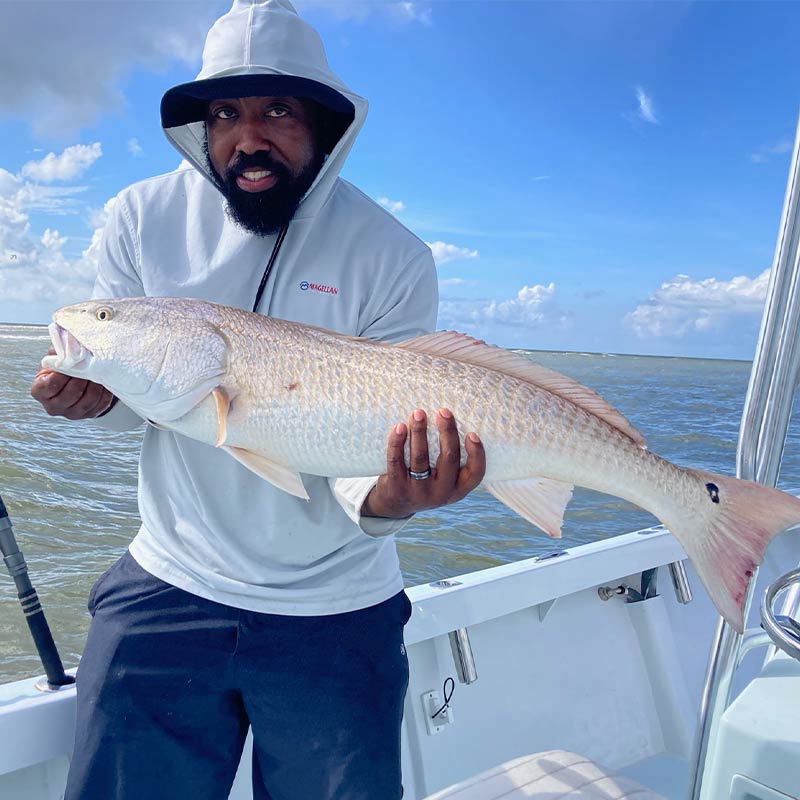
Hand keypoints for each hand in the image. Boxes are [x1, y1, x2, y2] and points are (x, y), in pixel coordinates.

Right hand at [30, 348, 115, 419]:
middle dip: (82, 378)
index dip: (63, 374)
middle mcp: (53, 406)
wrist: (73, 379)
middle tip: (89, 366)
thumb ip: (60, 350)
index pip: (50, 386)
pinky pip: (100, 405)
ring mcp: (71, 413)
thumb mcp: (56, 356)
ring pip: (87, 401)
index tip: (71, 364)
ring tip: (99, 372)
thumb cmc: (62, 367)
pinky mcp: (88, 414)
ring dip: (95, 385)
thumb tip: (71, 342)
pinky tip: (105, 381)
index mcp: (39, 391)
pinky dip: (105, 393)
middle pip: (70, 394)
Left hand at [362, 407, 485, 518]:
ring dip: (419, 431)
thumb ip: (451, 459)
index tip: (472, 433)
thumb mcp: (444, 480)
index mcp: (458, 489)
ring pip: (421, 457)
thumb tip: (452, 420)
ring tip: (418, 413)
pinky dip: (397, 442)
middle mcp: (441, 492)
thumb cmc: (426, 481)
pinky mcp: (397, 487)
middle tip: (443, 412)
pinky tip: (399, 427)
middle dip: (447, 432)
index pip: (475, 473)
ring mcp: (418, 491)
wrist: (396, 505)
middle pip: (448, 459)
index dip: (477, 454)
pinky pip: (396, 461)